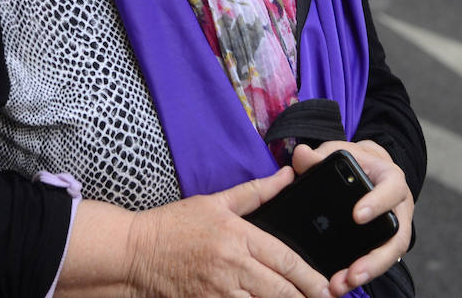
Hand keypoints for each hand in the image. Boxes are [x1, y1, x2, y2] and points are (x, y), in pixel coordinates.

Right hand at [125, 166, 329, 297]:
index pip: (286, 260)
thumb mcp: (215, 202)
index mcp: (238, 236)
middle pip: (281, 290)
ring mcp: (220, 292)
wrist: (133, 253)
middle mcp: (233, 266)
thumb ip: (256, 192)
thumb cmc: (174, 225)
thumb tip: (287, 175)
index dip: (311, 278)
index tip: (328, 287)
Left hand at [290, 142, 412, 295]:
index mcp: (391, 178)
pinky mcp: (384, 242)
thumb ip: (318, 156)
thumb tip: (300, 154)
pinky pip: (377, 260)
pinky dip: (360, 273)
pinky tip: (340, 283)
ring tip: (342, 284)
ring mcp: (395, 228)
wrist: (369, 169)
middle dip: (375, 258)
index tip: (357, 216)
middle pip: (397, 237)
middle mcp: (399, 207)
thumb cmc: (355, 162)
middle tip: (352, 272)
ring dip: (368, 272)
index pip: (391, 189)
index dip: (377, 203)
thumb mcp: (338, 153)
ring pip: (390, 255)